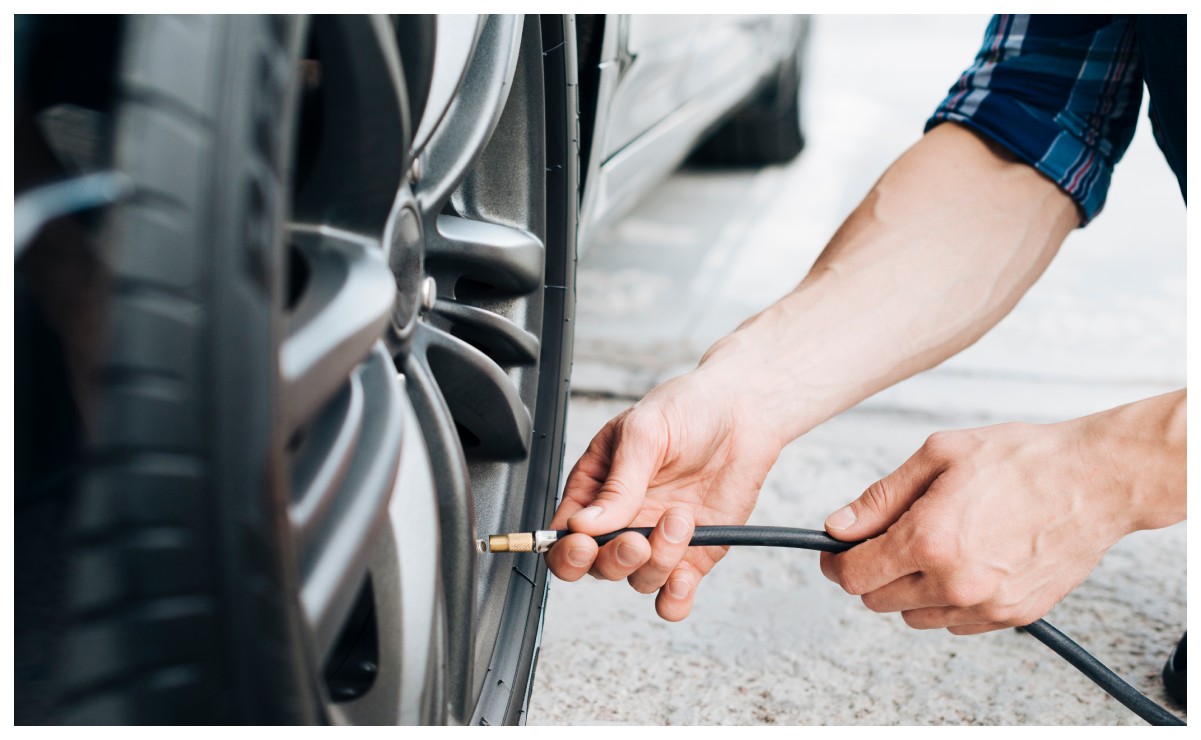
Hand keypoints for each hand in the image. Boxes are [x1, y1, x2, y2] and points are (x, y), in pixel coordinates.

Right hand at [546, 369, 782, 620]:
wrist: (744, 413)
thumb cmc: (688, 409)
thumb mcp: (644, 433)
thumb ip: (617, 483)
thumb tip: (583, 525)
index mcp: (596, 488)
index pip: (563, 535)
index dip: (567, 550)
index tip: (585, 543)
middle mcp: (623, 519)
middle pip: (597, 566)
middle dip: (615, 559)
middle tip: (637, 538)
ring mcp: (657, 539)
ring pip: (638, 580)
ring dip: (657, 562)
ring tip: (681, 519)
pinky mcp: (693, 554)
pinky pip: (674, 594)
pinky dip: (675, 599)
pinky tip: (683, 581)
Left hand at [819, 393, 1184, 633]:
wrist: (1094, 480)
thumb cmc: (1020, 459)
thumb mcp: (937, 456)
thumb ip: (880, 498)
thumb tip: (838, 526)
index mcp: (928, 539)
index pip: (853, 574)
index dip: (836, 561)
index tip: (836, 550)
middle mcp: (954, 581)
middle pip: (877, 599)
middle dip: (872, 570)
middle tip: (890, 538)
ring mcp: (985, 604)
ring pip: (914, 615)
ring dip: (909, 588)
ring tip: (937, 545)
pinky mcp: (1012, 615)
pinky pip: (955, 623)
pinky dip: (947, 599)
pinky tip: (966, 561)